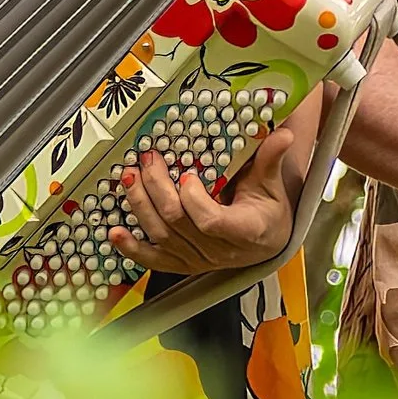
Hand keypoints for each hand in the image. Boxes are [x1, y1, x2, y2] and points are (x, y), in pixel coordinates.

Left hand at [107, 132, 298, 278]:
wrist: (266, 241)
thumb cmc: (268, 212)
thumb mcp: (272, 185)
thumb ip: (271, 159)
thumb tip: (283, 134)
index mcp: (244, 231)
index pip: (211, 222)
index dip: (193, 201)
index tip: (188, 175)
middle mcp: (218, 250)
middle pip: (178, 222)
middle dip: (157, 188)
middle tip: (149, 160)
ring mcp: (197, 259)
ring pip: (161, 235)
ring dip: (140, 205)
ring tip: (129, 178)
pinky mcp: (182, 263)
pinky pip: (153, 259)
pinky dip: (131, 248)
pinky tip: (114, 232)